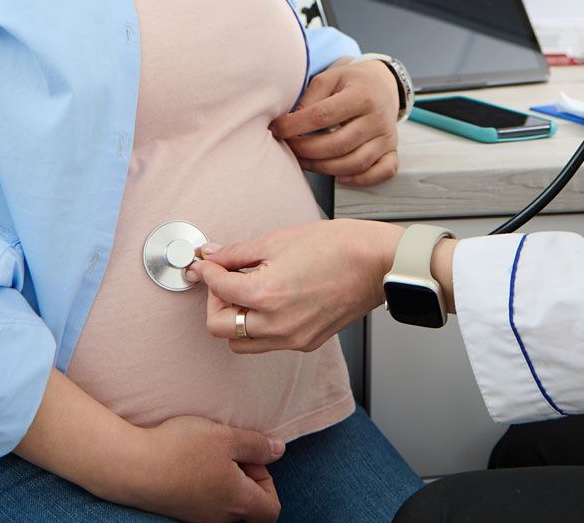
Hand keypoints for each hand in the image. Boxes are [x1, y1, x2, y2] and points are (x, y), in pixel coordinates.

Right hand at [113, 415, 283, 522]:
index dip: (270, 484)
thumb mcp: (226, 437)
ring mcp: (197, 517)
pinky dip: (204, 483)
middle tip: (228, 450)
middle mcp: (220, 517)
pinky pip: (203, 501)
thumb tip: (278, 451)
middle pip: (248, 506)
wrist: (132, 466)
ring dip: (223, 478)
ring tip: (206, 452)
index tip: (252, 459)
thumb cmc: (182, 449)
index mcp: (239, 502)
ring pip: (224, 503)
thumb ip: (257, 445)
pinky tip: (188, 460)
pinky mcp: (178, 511)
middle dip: (246, 477)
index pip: (271, 510)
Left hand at [187, 218, 399, 352]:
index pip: (217, 288)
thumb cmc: (337, 246)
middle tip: (226, 280)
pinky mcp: (307, 343)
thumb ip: (238, 253)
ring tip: (249, 292)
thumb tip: (213, 256)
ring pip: (241, 343)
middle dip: (215, 302)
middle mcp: (276, 325)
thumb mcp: (278, 240)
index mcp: (265, 294)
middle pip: (219, 328)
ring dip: (236, 319)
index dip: (207, 271)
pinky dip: (260, 326)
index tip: (205, 263)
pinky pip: (269, 343)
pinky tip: (271, 300)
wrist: (377, 263)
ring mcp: (292, 339)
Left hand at [271, 59, 399, 186]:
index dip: (295, 126)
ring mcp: (387, 137)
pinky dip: (361, 180)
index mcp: (361, 95)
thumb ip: (309, 99)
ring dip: (324, 168)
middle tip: (289, 147)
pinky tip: (339, 177)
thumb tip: (287, 124)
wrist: (383, 84)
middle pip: (338, 144)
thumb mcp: (329, 79)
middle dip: (306, 150)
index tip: (277, 129)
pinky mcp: (392, 151)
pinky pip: (382, 172)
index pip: (322, 116)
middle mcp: (377, 118)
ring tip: (304, 161)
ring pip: (355, 163)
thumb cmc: (351, 83)